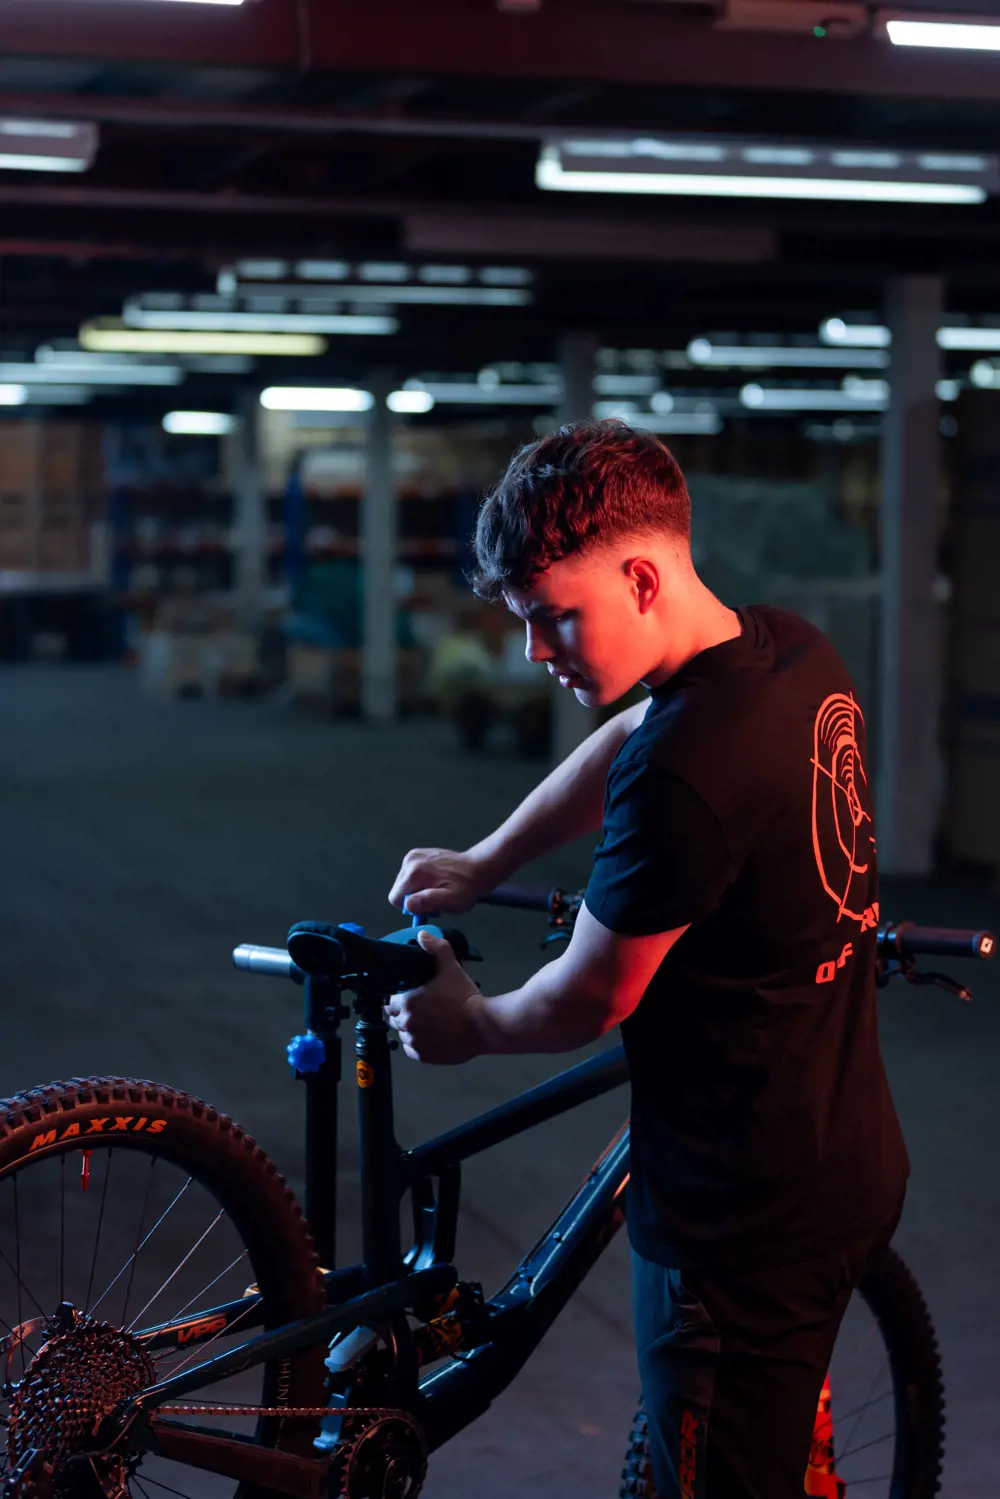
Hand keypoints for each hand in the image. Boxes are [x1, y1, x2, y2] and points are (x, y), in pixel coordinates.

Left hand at [385, 929, 483, 1064]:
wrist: (482, 1025)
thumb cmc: (464, 996)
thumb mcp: (451, 967)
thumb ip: (436, 949)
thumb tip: (422, 934)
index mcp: (407, 1002)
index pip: (391, 1002)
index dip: (399, 998)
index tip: (411, 996)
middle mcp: (406, 1024)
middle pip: (395, 1019)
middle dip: (403, 1013)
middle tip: (421, 1008)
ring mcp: (414, 1042)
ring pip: (403, 1034)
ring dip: (411, 1029)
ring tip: (427, 1023)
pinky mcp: (423, 1056)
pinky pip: (412, 1050)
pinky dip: (418, 1044)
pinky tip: (430, 1036)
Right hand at [388, 846, 496, 917]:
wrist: (479, 867)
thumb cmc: (466, 887)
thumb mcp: (450, 901)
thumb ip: (427, 902)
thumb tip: (407, 904)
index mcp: (415, 873)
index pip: (395, 898)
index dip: (410, 906)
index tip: (426, 905)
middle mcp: (410, 861)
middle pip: (399, 889)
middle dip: (414, 897)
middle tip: (434, 897)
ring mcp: (414, 854)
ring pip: (404, 882)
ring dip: (418, 889)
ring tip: (438, 889)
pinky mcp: (419, 853)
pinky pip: (411, 873)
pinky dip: (421, 880)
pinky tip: (437, 880)